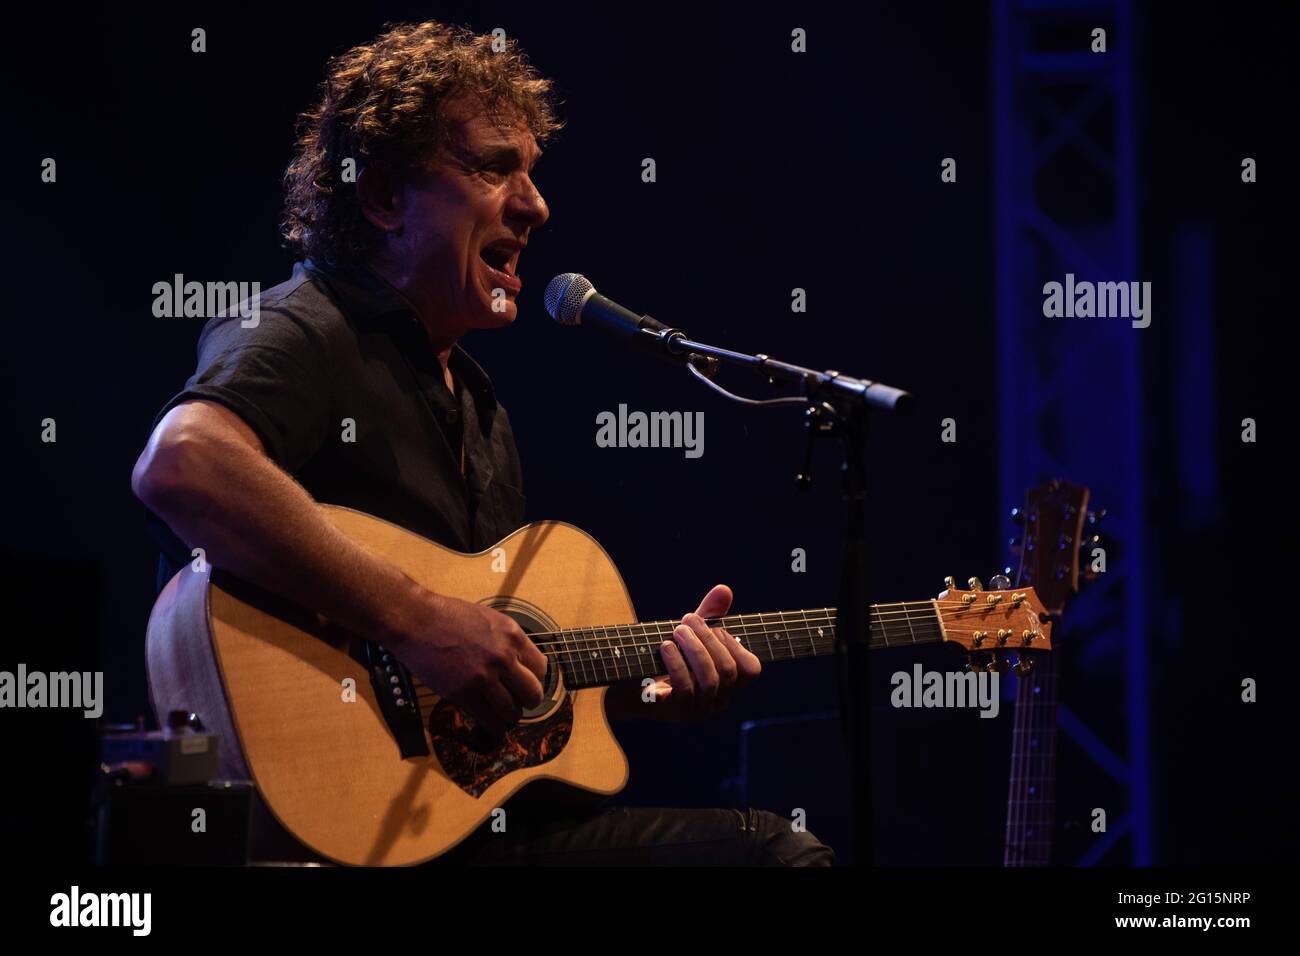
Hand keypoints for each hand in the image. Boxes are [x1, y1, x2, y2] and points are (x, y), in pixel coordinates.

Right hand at [390, 592, 546, 737]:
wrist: (416, 620)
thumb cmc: (447, 616)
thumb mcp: (489, 620)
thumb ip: (506, 641)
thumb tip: (519, 661)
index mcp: (513, 635)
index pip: (541, 667)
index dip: (534, 679)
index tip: (525, 685)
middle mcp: (504, 656)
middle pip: (533, 693)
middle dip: (527, 702)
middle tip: (516, 702)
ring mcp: (485, 676)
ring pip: (513, 712)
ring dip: (507, 716)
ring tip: (498, 713)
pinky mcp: (465, 693)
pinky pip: (491, 721)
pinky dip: (493, 728)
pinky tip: (489, 726)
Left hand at [638, 584, 761, 721]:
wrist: (630, 682)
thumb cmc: (668, 657)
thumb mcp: (691, 634)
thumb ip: (710, 614)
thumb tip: (724, 589)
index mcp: (728, 683)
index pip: (751, 670)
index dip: (736, 645)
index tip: (715, 627)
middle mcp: (717, 700)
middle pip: (729, 671)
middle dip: (709, 640)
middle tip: (686, 620)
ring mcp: (698, 709)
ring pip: (710, 681)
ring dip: (695, 649)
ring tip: (677, 630)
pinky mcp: (675, 711)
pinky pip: (685, 690)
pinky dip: (677, 664)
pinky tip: (666, 647)